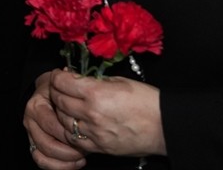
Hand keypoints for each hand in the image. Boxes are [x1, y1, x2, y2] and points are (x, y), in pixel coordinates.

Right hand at [24, 70, 87, 168]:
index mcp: (36, 106)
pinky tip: (74, 163)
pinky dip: (58, 166)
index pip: (53, 126)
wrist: (52, 90)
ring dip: (64, 161)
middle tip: (85, 149)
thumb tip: (89, 118)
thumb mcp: (68, 91)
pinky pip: (41, 160)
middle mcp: (30, 120)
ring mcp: (31, 133)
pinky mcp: (33, 143)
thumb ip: (75, 102)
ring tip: (81, 157)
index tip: (87, 136)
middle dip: (69, 151)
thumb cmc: (63, 92)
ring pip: (43, 155)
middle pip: (47, 144)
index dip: (71, 135)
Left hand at [48, 68, 164, 157]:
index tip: (59, 75)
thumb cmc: (148, 102)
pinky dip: (71, 130)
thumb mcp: (120, 81)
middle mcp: (91, 114)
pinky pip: (74, 139)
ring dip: (62, 111)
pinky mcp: (99, 147)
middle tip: (61, 87)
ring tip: (68, 104)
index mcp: (96, 93)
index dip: (58, 76)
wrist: (165, 127)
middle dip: (57, 91)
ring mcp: (94, 133)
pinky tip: (76, 123)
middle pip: (59, 101)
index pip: (62, 83)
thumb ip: (95, 81)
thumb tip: (78, 78)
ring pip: (63, 121)